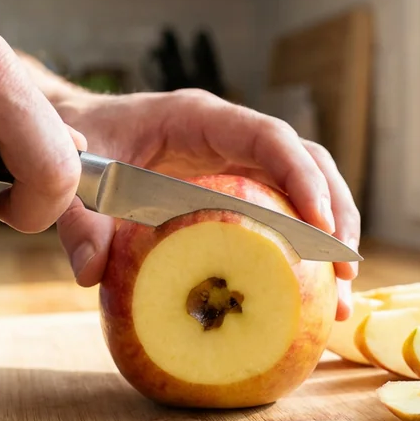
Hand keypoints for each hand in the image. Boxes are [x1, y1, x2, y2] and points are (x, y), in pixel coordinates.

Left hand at [51, 89, 360, 320]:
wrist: (75, 135)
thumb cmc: (81, 142)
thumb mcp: (76, 176)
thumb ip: (80, 219)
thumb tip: (92, 273)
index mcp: (200, 119)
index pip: (269, 137)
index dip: (302, 176)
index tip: (321, 223)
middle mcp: (230, 139)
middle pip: (307, 164)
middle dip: (336, 214)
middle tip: (344, 272)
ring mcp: (238, 166)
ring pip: (304, 192)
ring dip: (330, 240)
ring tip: (340, 299)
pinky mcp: (235, 195)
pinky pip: (279, 218)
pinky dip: (299, 255)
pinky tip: (307, 301)